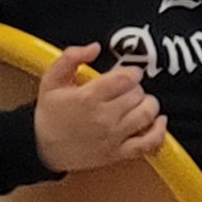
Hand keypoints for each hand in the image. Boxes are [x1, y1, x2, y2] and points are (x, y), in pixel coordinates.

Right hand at [28, 43, 166, 173]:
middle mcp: (104, 118)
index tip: (127, 74)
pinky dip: (159, 131)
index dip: (131, 72)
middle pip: (138, 95)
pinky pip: (149, 143)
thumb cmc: (50, 113)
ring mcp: (113, 137)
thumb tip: (94, 47)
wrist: (41, 147)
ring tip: (138, 102)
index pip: (125, 78)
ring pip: (147, 114)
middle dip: (136, 88)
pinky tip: (158, 120)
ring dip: (148, 105)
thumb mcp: (52, 80)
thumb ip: (70, 58)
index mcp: (88, 98)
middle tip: (126, 90)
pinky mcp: (119, 153)